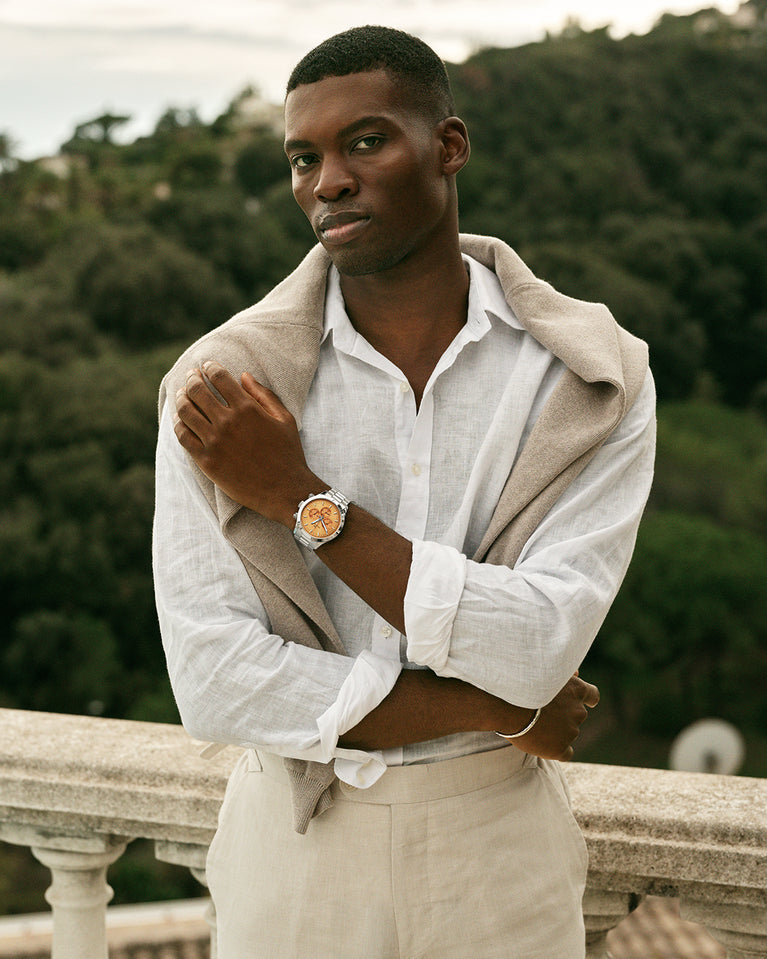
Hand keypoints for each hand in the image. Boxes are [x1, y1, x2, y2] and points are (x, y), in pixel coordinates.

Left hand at [174, 360, 320, 524]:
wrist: (285, 490)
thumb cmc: (288, 453)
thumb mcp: (284, 419)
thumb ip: (264, 395)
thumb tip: (244, 376)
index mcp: (247, 409)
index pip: (219, 377)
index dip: (210, 367)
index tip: (207, 366)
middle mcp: (228, 422)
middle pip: (197, 391)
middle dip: (192, 378)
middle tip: (192, 375)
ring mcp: (214, 442)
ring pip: (186, 411)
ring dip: (181, 398)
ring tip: (182, 394)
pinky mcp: (206, 461)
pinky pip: (183, 437)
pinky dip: (178, 423)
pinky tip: (180, 419)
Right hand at [510, 673, 598, 761]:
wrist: (507, 707)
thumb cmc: (522, 685)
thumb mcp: (545, 673)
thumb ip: (564, 675)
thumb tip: (577, 673)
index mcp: (577, 690)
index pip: (592, 695)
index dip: (587, 699)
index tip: (585, 701)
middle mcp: (578, 711)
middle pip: (577, 715)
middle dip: (565, 715)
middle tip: (542, 712)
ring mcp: (571, 731)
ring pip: (569, 733)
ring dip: (557, 731)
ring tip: (534, 725)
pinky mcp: (560, 748)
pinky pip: (566, 753)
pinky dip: (558, 749)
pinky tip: (545, 745)